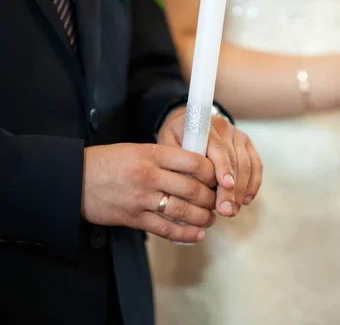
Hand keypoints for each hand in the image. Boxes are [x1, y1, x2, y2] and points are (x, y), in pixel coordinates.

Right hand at [81, 143, 217, 243]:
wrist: (74, 178)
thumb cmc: (108, 162)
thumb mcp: (137, 150)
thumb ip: (165, 158)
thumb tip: (196, 169)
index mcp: (152, 154)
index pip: (194, 161)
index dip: (212, 172)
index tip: (219, 178)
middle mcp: (149, 175)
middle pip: (193, 188)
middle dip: (211, 198)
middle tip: (218, 201)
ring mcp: (141, 198)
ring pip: (182, 210)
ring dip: (202, 217)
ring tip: (211, 219)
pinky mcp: (133, 217)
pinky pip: (165, 228)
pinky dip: (185, 233)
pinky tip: (197, 235)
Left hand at [158, 107, 262, 216]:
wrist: (191, 124)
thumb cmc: (176, 139)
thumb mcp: (167, 145)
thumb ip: (177, 162)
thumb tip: (187, 186)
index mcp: (203, 126)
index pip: (217, 147)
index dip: (223, 167)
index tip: (225, 185)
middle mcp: (224, 127)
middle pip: (233, 160)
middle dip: (231, 188)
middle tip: (226, 210)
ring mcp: (238, 134)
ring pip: (246, 165)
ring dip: (241, 190)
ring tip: (232, 210)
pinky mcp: (247, 143)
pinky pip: (256, 165)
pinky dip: (253, 184)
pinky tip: (245, 200)